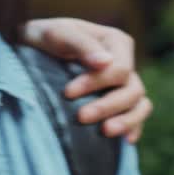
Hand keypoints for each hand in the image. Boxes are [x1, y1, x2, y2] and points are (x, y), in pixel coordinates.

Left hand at [23, 18, 152, 142]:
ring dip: (126, 121)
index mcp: (116, 42)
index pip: (120, 69)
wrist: (34, 49)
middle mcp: (126, 63)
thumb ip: (81, 45)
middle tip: (81, 117)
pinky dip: (134, 127)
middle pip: (132, 90)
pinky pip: (137, 115)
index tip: (68, 93)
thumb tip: (104, 63)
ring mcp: (125, 84)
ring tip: (105, 132)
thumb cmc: (46, 38)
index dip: (98, 83)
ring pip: (140, 104)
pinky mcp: (119, 101)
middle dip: (108, 106)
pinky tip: (124, 141)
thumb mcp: (58, 34)